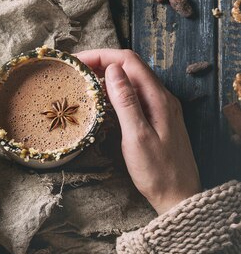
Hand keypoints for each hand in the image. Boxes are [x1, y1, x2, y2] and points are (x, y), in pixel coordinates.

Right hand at [77, 49, 200, 214]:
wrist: (180, 197)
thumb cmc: (158, 172)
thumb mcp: (137, 137)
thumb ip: (126, 101)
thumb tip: (112, 70)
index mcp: (158, 98)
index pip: (128, 61)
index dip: (101, 55)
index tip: (77, 61)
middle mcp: (161, 97)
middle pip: (130, 66)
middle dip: (101, 62)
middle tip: (75, 70)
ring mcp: (160, 107)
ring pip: (131, 79)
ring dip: (107, 75)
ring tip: (83, 81)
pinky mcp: (156, 118)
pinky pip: (134, 94)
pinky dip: (114, 91)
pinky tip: (101, 99)